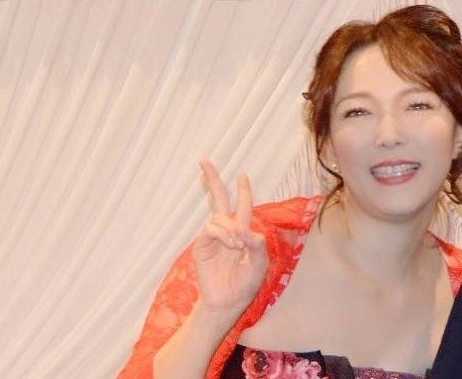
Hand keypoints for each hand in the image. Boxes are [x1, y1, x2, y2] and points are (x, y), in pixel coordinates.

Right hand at [190, 160, 267, 315]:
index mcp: (241, 233)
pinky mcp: (202, 246)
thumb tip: (246, 229)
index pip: (241, 206)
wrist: (228, 302)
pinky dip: (224, 234)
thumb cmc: (245, 284)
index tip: (242, 175)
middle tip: (204, 159)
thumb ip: (257, 245)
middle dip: (212, 179)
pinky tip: (232, 245)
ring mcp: (212, 238)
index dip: (242, 191)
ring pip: (220, 218)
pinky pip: (211, 229)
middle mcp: (226, 231)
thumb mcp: (260, 264)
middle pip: (218, 199)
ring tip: (238, 247)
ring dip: (232, 229)